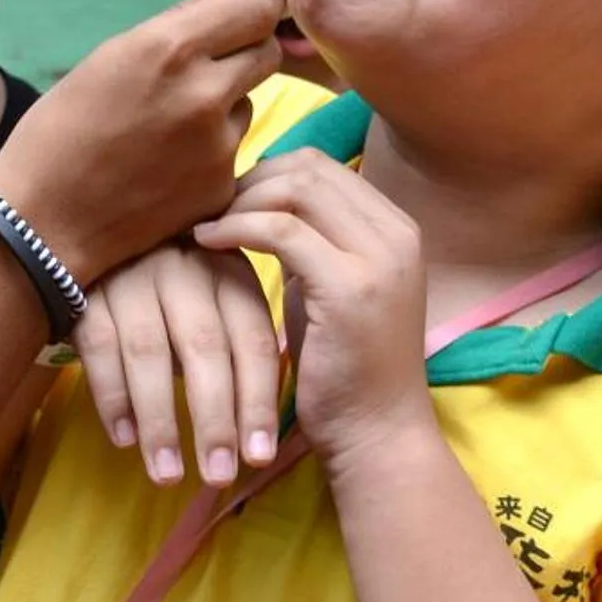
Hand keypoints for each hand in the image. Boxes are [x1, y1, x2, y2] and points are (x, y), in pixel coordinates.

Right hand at [0, 0, 281, 284]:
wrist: (43, 220)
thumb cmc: (61, 127)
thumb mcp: (112, 56)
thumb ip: (184, 16)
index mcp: (170, 47)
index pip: (258, 4)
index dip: (256, 1)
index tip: (244, 5)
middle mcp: (205, 92)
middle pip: (268, 48)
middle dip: (246, 47)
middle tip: (206, 60)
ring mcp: (219, 144)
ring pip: (250, 98)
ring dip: (226, 98)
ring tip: (169, 120)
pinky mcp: (223, 185)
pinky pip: (236, 145)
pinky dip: (212, 145)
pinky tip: (168, 160)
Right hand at [77, 241, 281, 487]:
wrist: (102, 233)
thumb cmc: (175, 288)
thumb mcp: (215, 300)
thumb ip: (236, 349)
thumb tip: (257, 434)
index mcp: (229, 272)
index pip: (253, 341)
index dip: (258, 402)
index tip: (258, 457)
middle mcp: (184, 268)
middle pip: (204, 348)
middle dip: (214, 420)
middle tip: (218, 476)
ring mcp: (132, 274)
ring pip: (149, 352)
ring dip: (160, 421)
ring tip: (167, 475)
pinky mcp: (86, 286)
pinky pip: (100, 347)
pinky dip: (112, 396)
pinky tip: (124, 439)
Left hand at [193, 147, 428, 464]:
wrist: (377, 435)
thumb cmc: (344, 368)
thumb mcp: (329, 289)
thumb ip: (309, 242)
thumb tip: (256, 200)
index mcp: (395, 228)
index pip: (322, 166)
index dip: (266, 173)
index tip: (227, 200)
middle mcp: (396, 232)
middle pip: (307, 168)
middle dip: (249, 181)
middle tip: (209, 210)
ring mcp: (379, 257)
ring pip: (294, 190)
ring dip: (239, 201)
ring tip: (204, 226)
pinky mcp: (349, 286)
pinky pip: (280, 231)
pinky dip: (236, 228)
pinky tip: (207, 244)